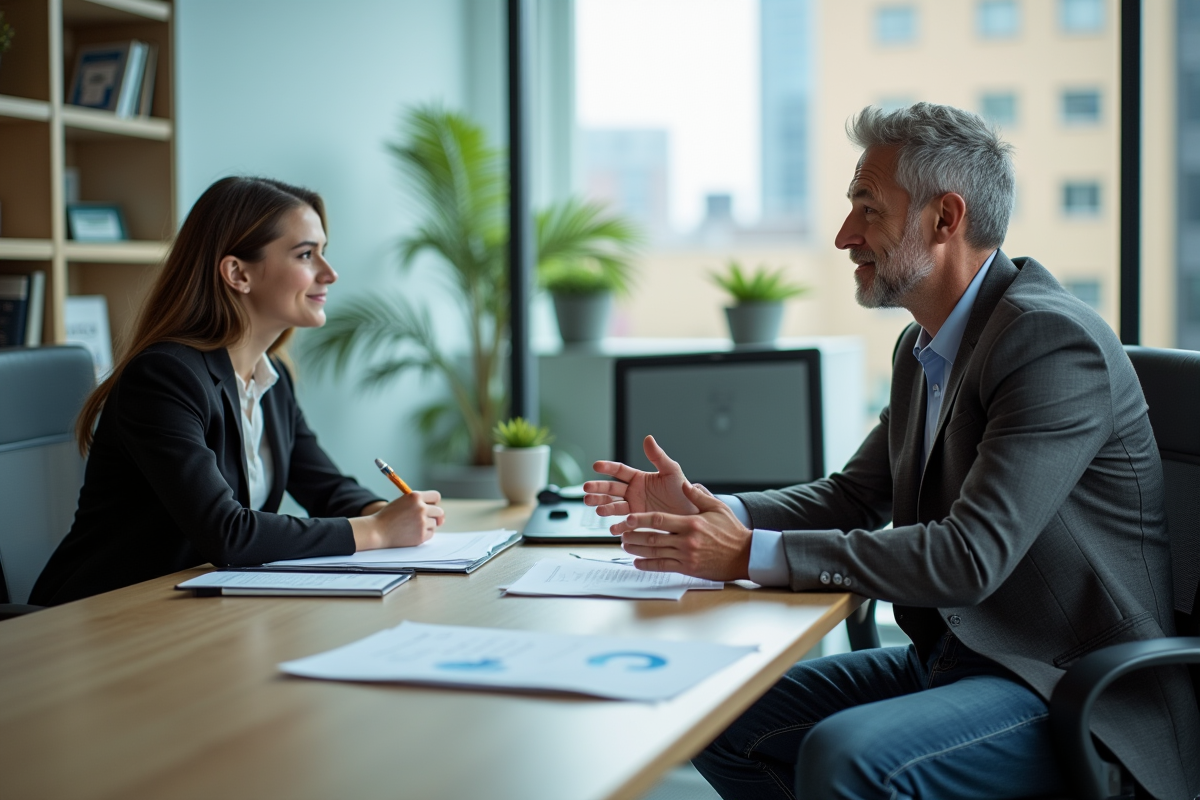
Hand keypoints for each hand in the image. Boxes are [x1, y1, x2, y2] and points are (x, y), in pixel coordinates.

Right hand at [351, 490, 443, 549]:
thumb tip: (442, 518)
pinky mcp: (421, 535)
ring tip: (410, 526)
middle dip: (433, 516)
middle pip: (439, 511)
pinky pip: (430, 534)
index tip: (430, 507)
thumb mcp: (403, 503)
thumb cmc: (389, 516)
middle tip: (419, 520)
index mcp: (415, 496)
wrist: (377, 531)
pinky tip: (410, 533)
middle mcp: (421, 508)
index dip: (433, 502)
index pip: (436, 496)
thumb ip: (421, 505)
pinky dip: (423, 534)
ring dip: (426, 525)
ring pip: (434, 524)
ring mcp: (422, 522)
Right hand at [584, 435, 703, 516]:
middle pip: (610, 489)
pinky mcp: (637, 521)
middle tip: (586, 489)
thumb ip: (658, 456)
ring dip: (603, 506)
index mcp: (639, 478)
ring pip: (613, 505)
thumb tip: (648, 438)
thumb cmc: (683, 491)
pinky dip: (618, 526)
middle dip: (597, 489)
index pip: (619, 471)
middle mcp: (633, 492)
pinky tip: (613, 528)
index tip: (596, 466)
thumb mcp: (671, 471)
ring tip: (596, 508)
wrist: (691, 513)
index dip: (607, 468)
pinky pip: (624, 523)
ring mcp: (634, 507)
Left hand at [608, 483, 752, 581]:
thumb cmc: (732, 531)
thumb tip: (685, 483)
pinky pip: (663, 567)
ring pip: (655, 553)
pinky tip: (637, 563)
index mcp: (691, 522)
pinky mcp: (688, 568)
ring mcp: (686, 556)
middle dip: (635, 535)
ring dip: (637, 550)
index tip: (628, 519)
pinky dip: (648, 565)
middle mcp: (687, 540)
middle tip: (622, 533)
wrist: (744, 555)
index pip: (660, 520)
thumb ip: (699, 495)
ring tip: (625, 545)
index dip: (641, 520)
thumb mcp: (718, 508)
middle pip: (653, 537)